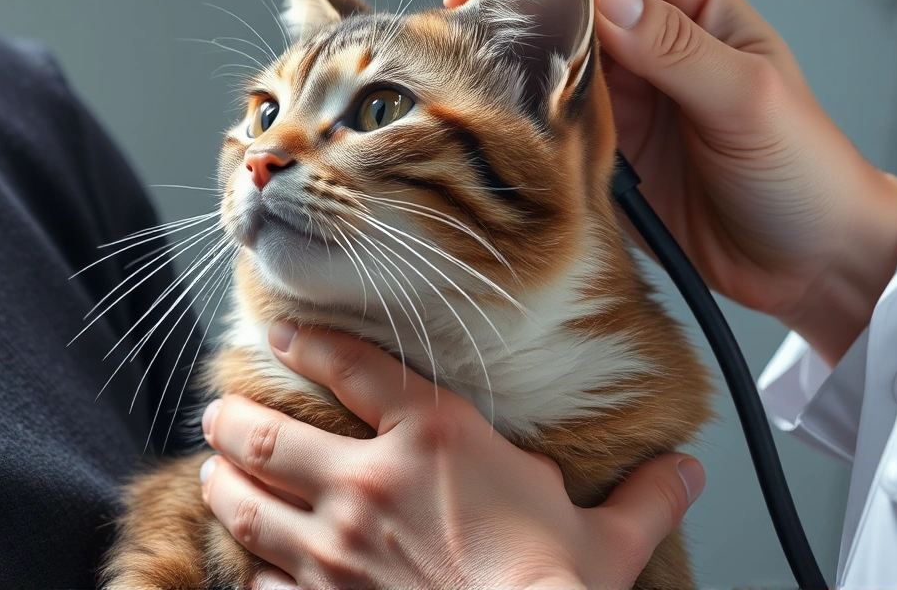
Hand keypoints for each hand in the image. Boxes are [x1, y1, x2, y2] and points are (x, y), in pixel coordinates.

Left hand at [199, 322, 703, 589]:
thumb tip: (686, 474)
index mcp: (435, 442)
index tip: (284, 331)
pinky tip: (242, 560)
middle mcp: (367, 483)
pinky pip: (258, 581)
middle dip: (232, 416)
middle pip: (269, 432)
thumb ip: (641, 499)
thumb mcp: (608, 541)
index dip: (310, 343)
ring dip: (221, 479)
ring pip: (246, 499)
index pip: (355, 368)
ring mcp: (331, 549)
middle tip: (216, 407)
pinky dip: (245, 567)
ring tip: (210, 468)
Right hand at [446, 0, 896, 362]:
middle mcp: (650, 42)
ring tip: (478, 90)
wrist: (815, 266)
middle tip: (468, 44)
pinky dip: (524, 134)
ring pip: (544, 72)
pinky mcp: (603, 152)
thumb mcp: (748, 100)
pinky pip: (549, 131)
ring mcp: (623, 98)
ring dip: (514, 82)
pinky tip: (504, 136)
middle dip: (517, 26)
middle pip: (561, 15)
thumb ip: (677, 46)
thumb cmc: (808, 173)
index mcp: (690, 3)